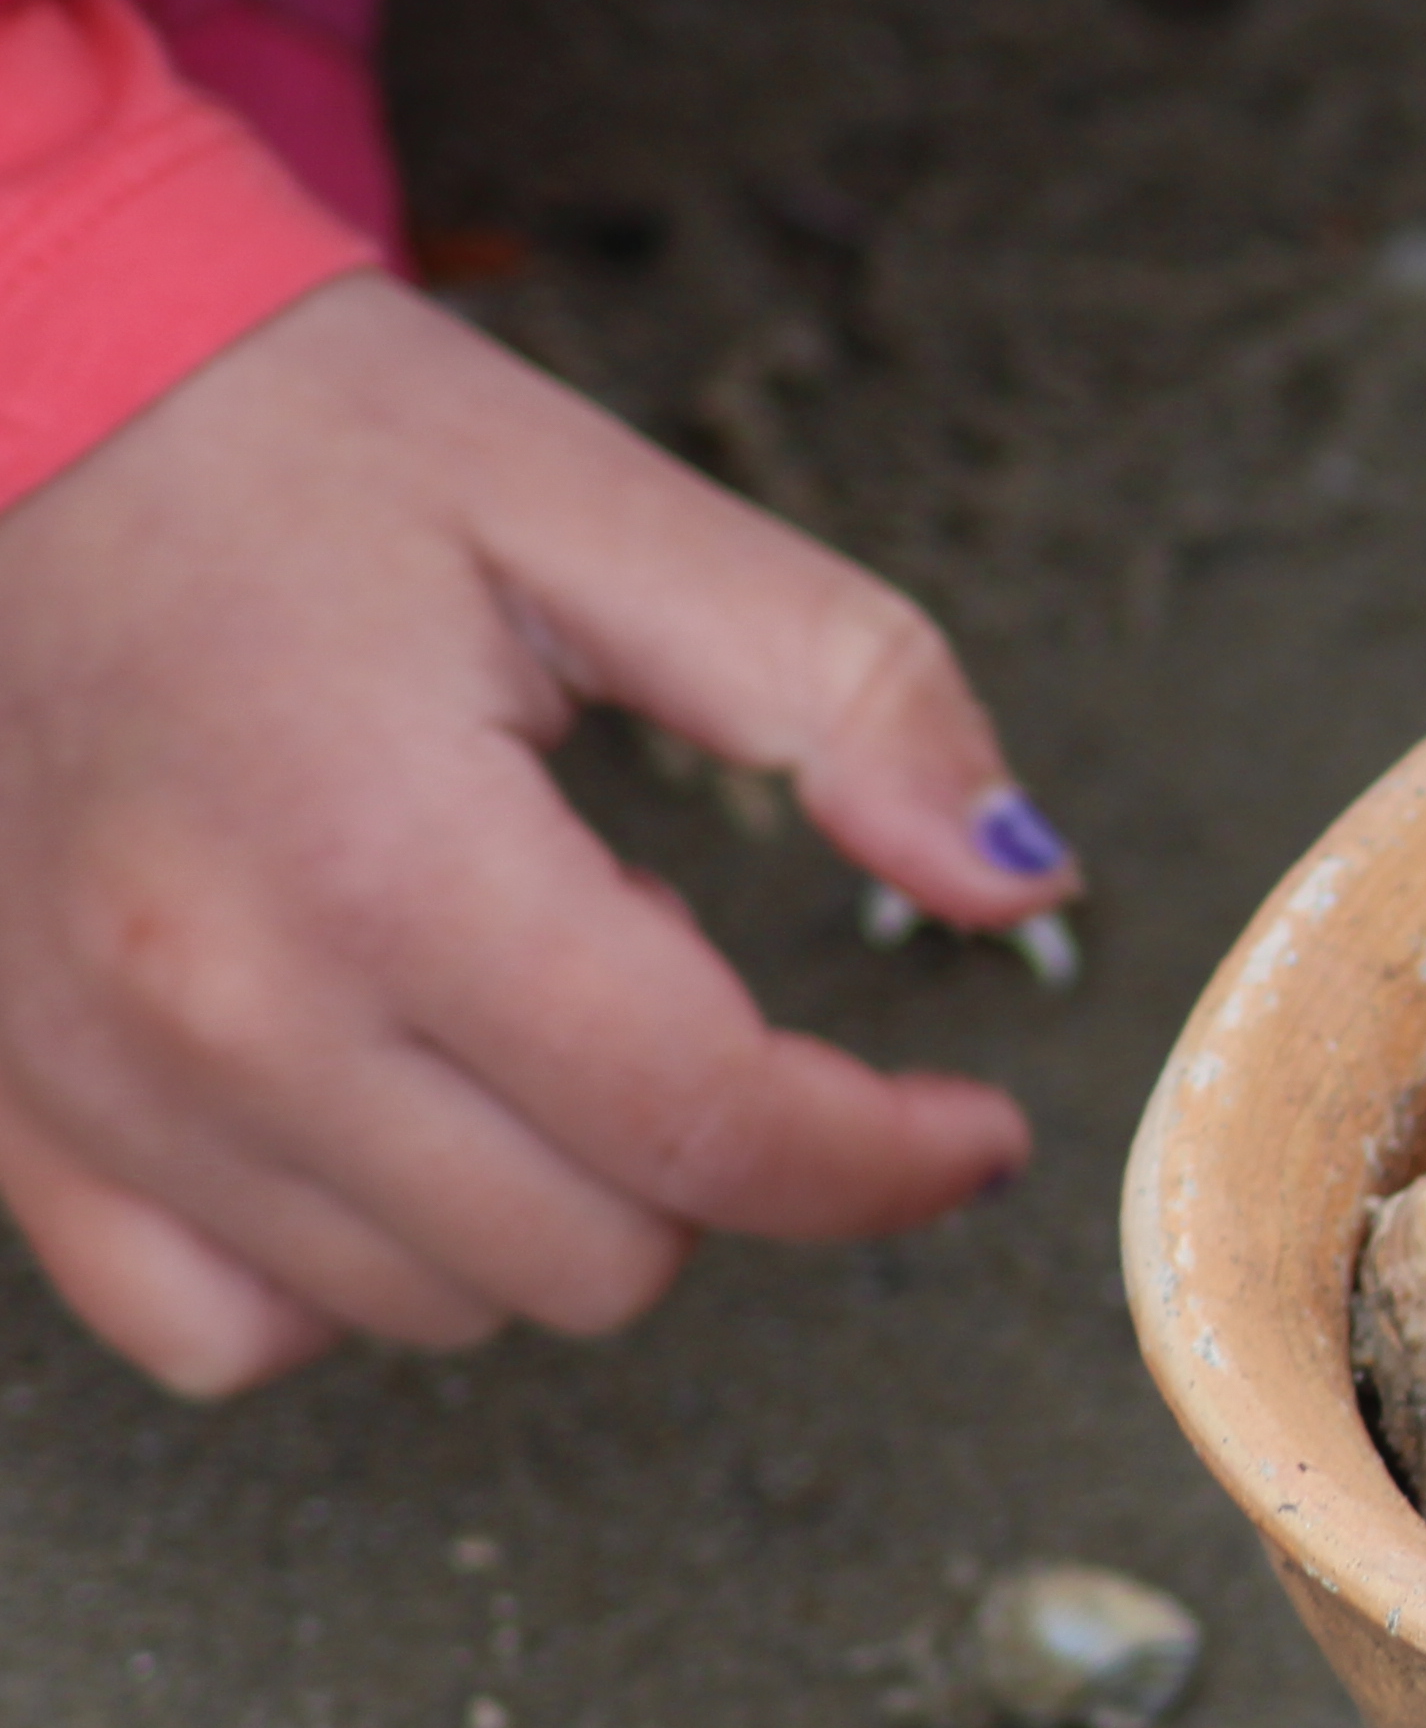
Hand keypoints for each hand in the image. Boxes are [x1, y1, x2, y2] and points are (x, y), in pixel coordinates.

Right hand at [0, 273, 1077, 1394]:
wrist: (9, 401)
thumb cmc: (298, 448)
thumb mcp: (610, 509)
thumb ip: (848, 691)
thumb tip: (1022, 873)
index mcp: (389, 858)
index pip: (710, 1129)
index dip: (889, 1160)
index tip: (971, 1130)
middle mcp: (222, 1009)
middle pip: (595, 1257)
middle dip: (706, 1145)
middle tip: (647, 945)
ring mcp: (95, 1084)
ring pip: (434, 1305)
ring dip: (538, 1187)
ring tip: (492, 974)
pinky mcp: (11, 1114)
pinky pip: (224, 1326)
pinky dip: (344, 1263)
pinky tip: (378, 1104)